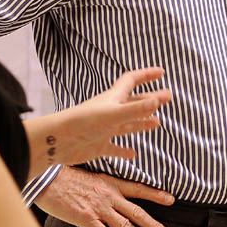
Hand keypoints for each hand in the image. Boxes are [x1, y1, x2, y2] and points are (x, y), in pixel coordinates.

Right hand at [36, 165, 174, 226]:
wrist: (48, 179)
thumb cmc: (66, 177)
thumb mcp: (90, 176)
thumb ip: (104, 186)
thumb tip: (114, 195)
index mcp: (110, 183)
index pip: (138, 189)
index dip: (155, 194)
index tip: (171, 199)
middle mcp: (108, 196)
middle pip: (136, 211)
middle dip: (153, 224)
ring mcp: (98, 209)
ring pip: (124, 225)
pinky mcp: (86, 219)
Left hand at [43, 67, 171, 166]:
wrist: (58, 140)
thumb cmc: (83, 122)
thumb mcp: (113, 115)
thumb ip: (134, 109)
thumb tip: (157, 100)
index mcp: (113, 98)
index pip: (132, 81)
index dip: (146, 75)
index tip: (161, 72)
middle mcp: (110, 111)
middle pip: (134, 103)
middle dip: (151, 99)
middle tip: (168, 97)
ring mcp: (104, 128)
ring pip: (127, 124)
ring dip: (142, 122)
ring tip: (157, 122)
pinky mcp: (98, 145)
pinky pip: (115, 148)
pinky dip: (124, 151)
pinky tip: (133, 154)